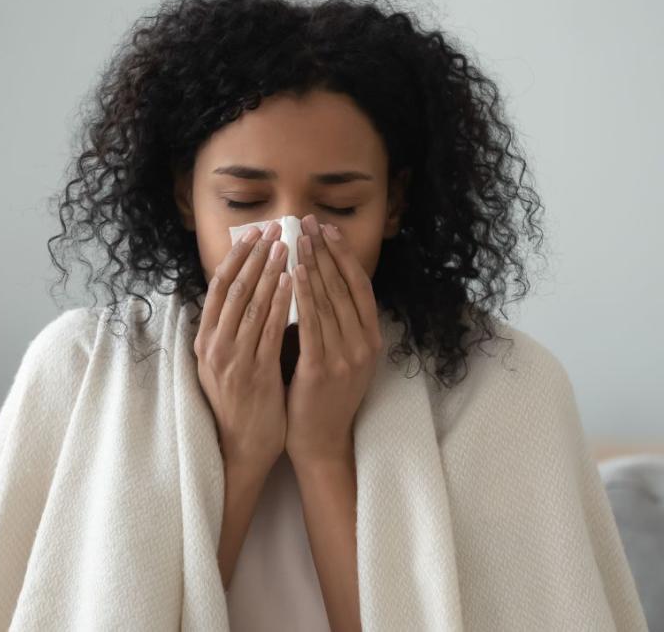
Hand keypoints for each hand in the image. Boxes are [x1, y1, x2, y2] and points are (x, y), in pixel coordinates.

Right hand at [194, 221, 293, 470]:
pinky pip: (268, 330)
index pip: (218, 287)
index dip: (236, 257)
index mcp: (205, 340)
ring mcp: (232, 359)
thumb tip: (247, 293)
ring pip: (250, 304)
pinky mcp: (254, 373)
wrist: (240, 448)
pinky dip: (281, 302)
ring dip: (270, 271)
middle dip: (255, 256)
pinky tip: (293, 282)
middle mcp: (213, 346)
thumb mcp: (225, 363)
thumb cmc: (240, 404)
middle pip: (233, 288)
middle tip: (274, 229)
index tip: (252, 233)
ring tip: (287, 246)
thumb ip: (232, 331)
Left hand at [285, 214, 382, 463]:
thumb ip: (334, 322)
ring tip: (297, 239)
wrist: (320, 440)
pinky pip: (313, 324)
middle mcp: (364, 345)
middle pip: (343, 287)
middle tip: (307, 223)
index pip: (359, 286)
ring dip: (312, 265)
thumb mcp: (340, 355)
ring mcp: (346, 357)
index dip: (343, 255)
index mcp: (371, 339)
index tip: (326, 229)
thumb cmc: (322, 396)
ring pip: (328, 300)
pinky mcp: (323, 369)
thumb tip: (316, 278)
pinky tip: (292, 274)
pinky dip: (303, 295)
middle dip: (324, 251)